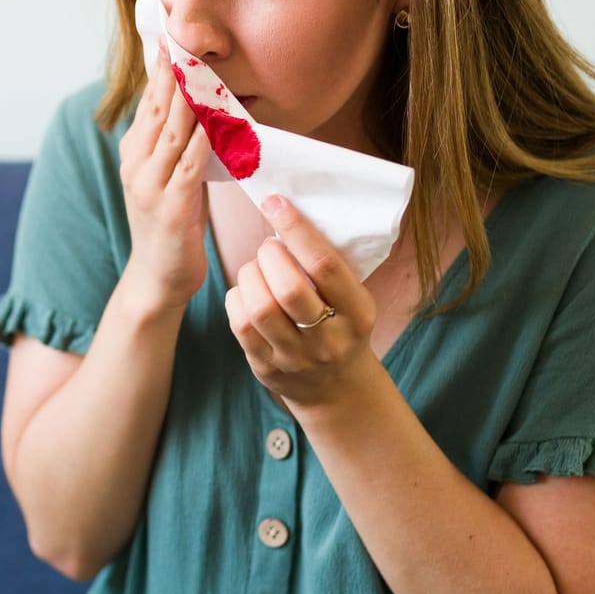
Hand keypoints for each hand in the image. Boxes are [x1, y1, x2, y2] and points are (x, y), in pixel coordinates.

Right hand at [117, 41, 214, 315]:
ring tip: (203, 64)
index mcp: (134, 152)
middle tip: (186, 33)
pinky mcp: (171, 205)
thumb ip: (175, 143)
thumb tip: (197, 106)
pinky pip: (190, 162)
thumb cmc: (169, 228)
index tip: (172, 33)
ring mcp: (151, 184)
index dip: (161, 66)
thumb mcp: (164, 178)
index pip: (149, 99)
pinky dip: (203, 137)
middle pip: (158, 106)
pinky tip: (216, 117)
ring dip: (189, 95)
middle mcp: (136, 163)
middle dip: (173, 69)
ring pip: (173, 128)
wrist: (156, 279)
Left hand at [227, 194, 380, 408]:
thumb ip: (330, 269)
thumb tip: (289, 216)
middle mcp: (329, 339)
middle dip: (269, 256)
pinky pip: (240, 325)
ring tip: (256, 268)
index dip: (296, 229)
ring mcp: (296, 358)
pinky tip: (246, 292)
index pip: (325, 266)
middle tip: (268, 247)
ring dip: (250, 276)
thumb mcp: (354, 300)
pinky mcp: (266, 368)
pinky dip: (236, 298)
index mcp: (358, 313)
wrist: (338, 390)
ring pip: (259, 308)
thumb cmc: (343, 328)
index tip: (276, 203)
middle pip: (288, 289)